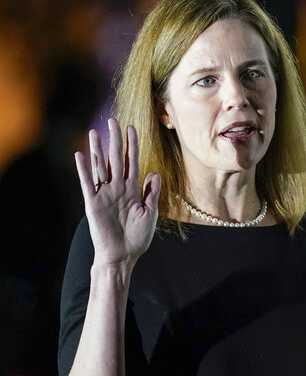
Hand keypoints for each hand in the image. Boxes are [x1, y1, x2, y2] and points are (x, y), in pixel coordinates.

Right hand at [75, 118, 160, 267]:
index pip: (132, 161)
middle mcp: (117, 188)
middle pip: (115, 159)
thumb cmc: (138, 237)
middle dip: (116, 140)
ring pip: (100, 167)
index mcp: (132, 189)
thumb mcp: (150, 212)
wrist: (123, 255)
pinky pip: (87, 183)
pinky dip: (84, 169)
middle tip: (114, 120)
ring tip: (95, 131)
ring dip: (98, 149)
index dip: (132, 145)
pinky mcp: (93, 203)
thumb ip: (151, 192)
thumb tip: (154, 172)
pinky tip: (80, 154)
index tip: (133, 128)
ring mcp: (104, 194)